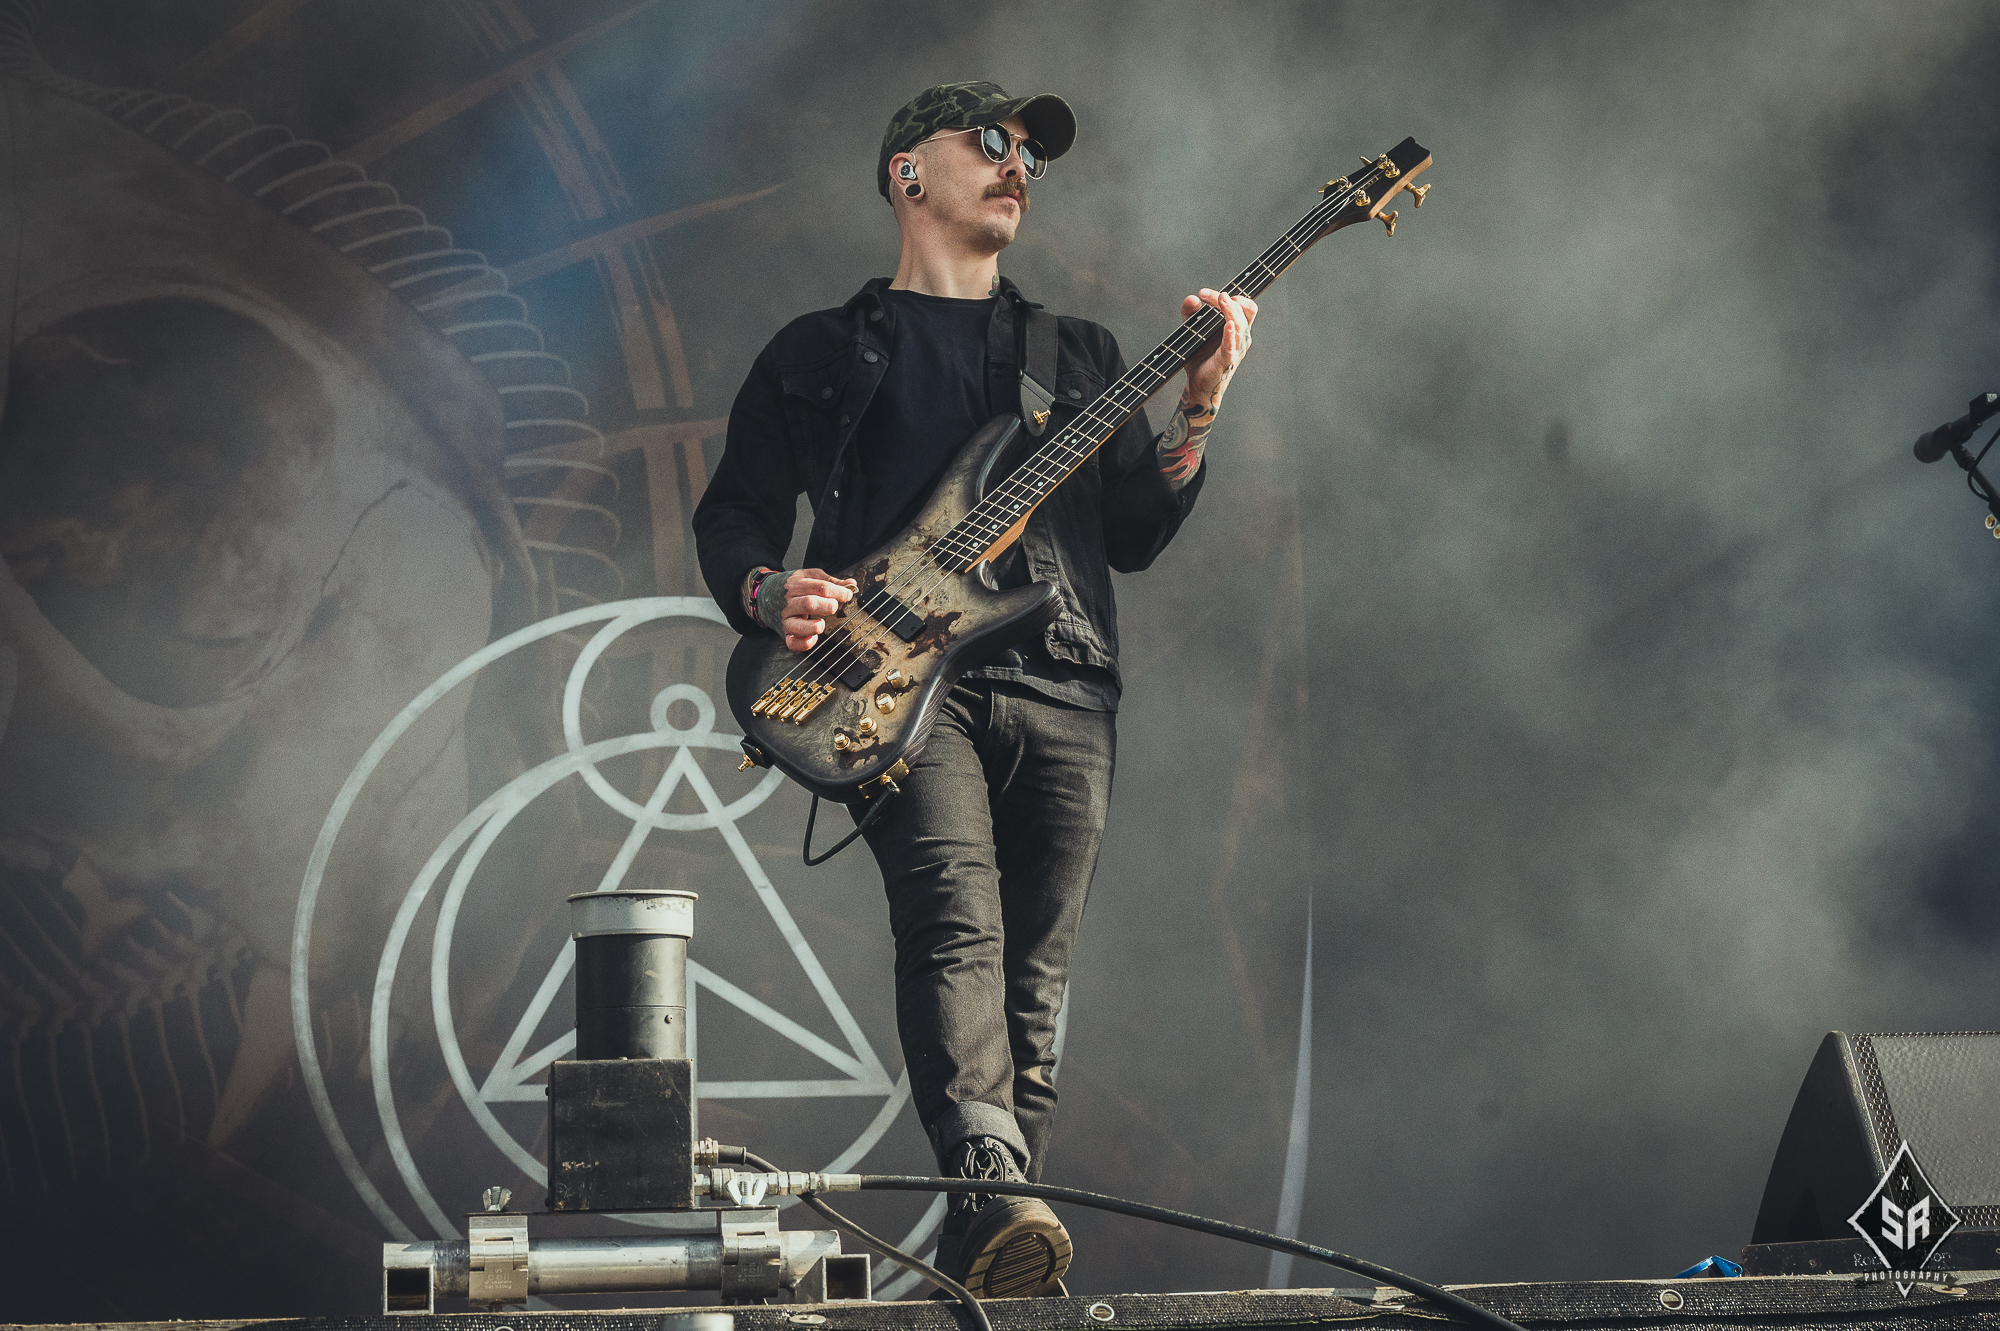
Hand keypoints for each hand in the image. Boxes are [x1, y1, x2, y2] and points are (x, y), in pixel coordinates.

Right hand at [782, 568, 855, 650]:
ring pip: (798, 625)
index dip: (839, 592)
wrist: (764, 594)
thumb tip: (851, 584)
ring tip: (822, 623)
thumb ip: (830, 581)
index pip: (821, 587)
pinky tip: (814, 638)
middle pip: (809, 603)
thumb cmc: (791, 586)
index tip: (848, 595)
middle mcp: (790, 602)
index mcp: (797, 585)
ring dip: (814, 626)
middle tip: (834, 607)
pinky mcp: (785, 632)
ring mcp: (786, 618)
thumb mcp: (809, 576)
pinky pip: (792, 642)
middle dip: (827, 606)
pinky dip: (805, 643)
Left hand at [1179, 288, 1256, 414]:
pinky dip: (1231, 334)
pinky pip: (1232, 346)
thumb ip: (1191, 314)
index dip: (1228, 295)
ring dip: (1230, 310)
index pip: (1242, 305)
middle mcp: (1241, 338)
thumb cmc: (1200, 359)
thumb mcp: (1193, 331)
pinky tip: (1228, 325)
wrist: (1198, 385)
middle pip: (1245, 310)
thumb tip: (1192, 298)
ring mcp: (1236, 349)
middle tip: (1207, 295)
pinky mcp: (1227, 360)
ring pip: (1241, 325)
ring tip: (1219, 300)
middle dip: (1228, 299)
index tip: (1203, 293)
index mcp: (1237, 329)